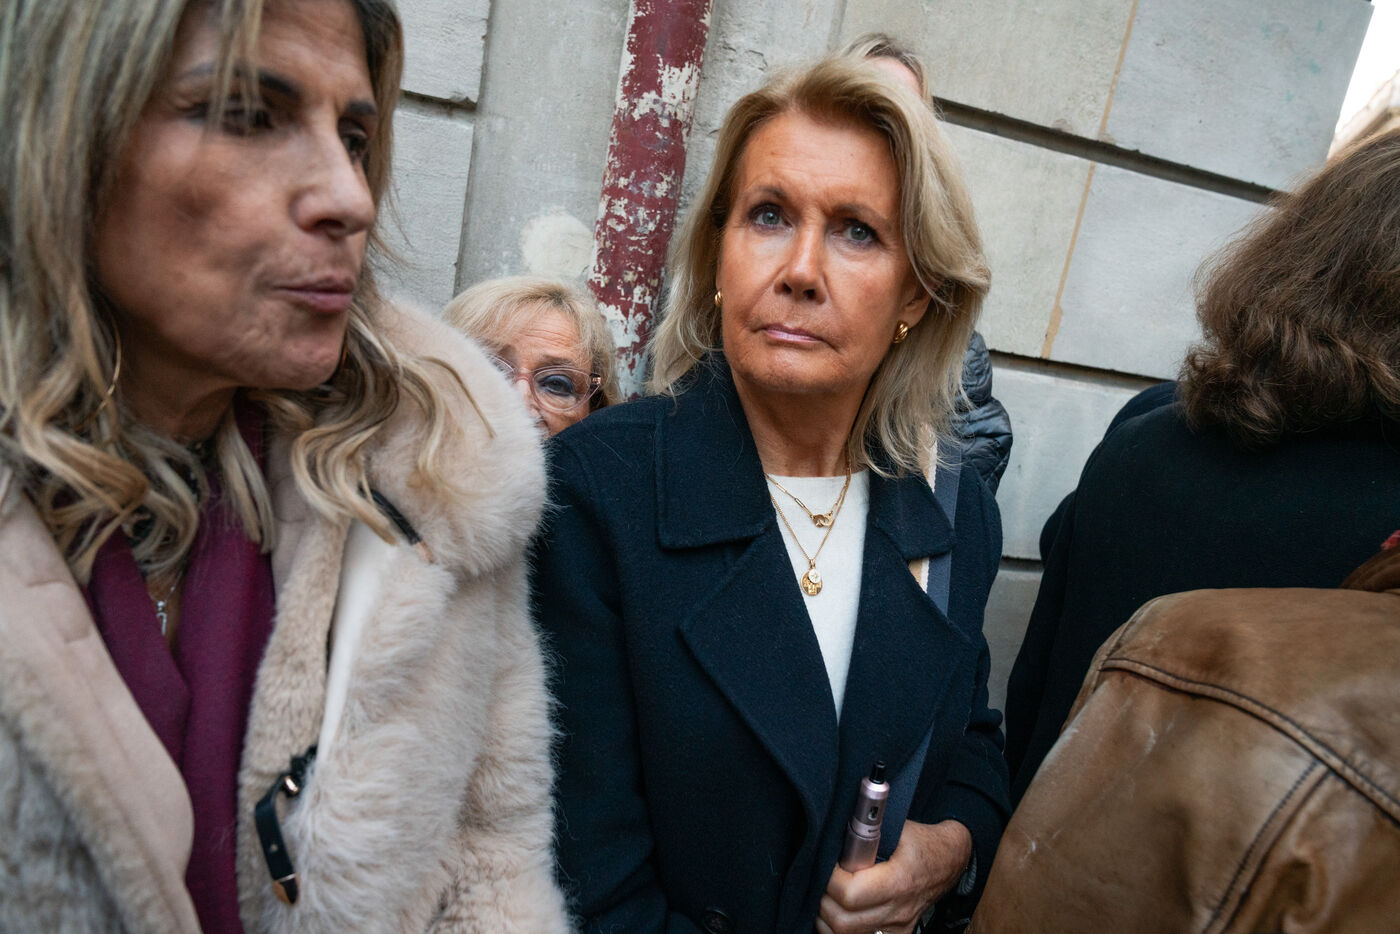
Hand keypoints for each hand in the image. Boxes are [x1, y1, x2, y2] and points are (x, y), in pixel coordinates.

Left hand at [815, 819, 971, 933]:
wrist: (948, 861)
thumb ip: (866, 831)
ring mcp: (898, 927)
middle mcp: (898, 910)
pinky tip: (836, 913)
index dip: (830, 880)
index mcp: (898, 881)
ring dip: (827, 919)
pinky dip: (841, 930)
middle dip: (823, 902)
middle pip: (844, 922)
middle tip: (820, 883)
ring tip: (824, 898)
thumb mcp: (897, 828)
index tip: (826, 865)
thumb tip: (835, 829)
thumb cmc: (920, 842)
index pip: (850, 894)